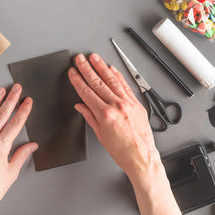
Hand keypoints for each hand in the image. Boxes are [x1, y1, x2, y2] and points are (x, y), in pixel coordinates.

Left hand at [0, 84, 37, 214]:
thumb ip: (21, 155)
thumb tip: (31, 145)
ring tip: (0, 91)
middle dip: (10, 99)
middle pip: (1, 115)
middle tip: (16, 89)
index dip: (23, 110)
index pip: (15, 124)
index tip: (28, 101)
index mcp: (0, 148)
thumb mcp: (12, 172)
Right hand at [68, 53, 183, 214]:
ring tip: (94, 58)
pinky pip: (126, 86)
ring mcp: (128, 103)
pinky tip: (112, 69)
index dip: (78, 80)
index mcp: (105, 115)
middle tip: (80, 59)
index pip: (87, 92)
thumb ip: (89, 116)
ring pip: (112, 80)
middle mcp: (117, 106)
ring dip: (101, 67)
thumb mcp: (100, 135)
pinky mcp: (137, 104)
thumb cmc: (122, 151)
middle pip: (98, 83)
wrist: (141, 157)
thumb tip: (81, 106)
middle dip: (87, 69)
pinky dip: (118, 76)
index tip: (72, 72)